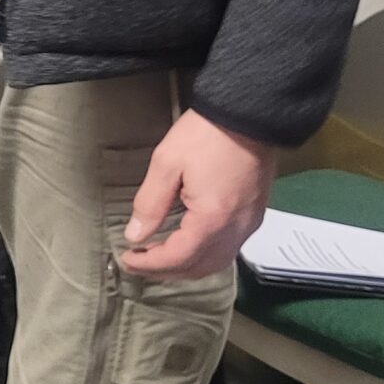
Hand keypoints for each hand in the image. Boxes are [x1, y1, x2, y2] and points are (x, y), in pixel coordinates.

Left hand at [119, 107, 277, 280]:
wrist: (248, 112)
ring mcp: (249, 224)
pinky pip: (229, 249)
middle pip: (199, 268)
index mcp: (212, 219)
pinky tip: (189, 245)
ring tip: (160, 257)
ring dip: (187, 267)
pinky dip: (205, 256)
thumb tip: (135, 234)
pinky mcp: (255, 215)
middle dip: (166, 271)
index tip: (128, 259)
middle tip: (140, 263)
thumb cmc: (207, 134)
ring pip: (216, 263)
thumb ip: (150, 203)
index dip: (150, 265)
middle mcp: (235, 230)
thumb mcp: (167, 163)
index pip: (178, 258)